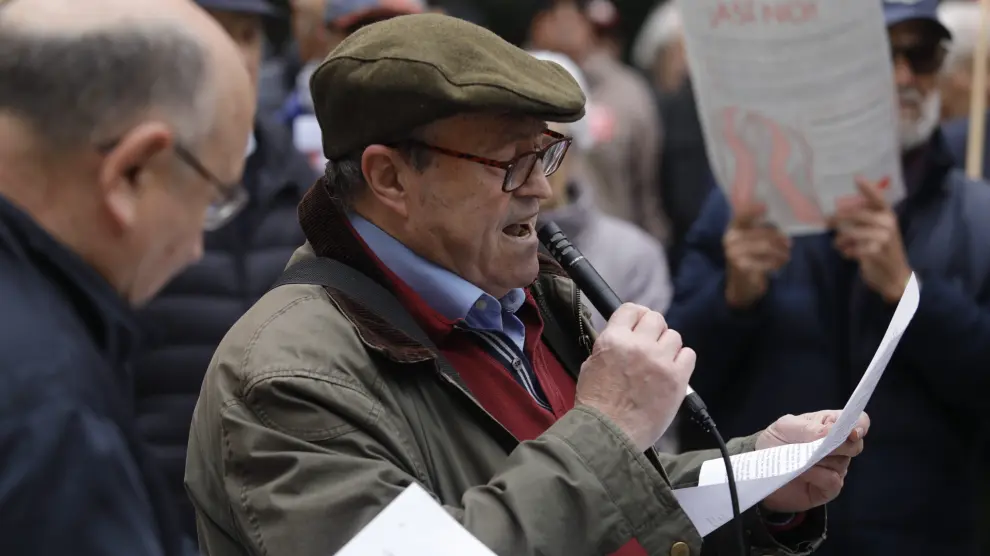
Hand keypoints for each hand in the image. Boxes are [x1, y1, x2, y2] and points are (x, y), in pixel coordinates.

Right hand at [575, 304, 695, 450]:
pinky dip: (681, 361)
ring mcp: (659, 361)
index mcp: (613, 340)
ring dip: (667, 346)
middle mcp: (637, 345)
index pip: (631, 309)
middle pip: (656, 319)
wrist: (608, 433)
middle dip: (653, 330)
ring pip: (674, 336)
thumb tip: (625, 336)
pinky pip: (688, 355)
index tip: (640, 322)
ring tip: (659, 363)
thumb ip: (610, 345)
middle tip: (650, 344)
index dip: (637, 315)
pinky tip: (671, 371)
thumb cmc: (597, 405)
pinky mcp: (676, 379)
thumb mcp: (591, 365)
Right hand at [724, 203, 791, 307]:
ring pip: (766, 246)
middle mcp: (730, 240)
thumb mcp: (750, 243)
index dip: (753, 210)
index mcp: (731, 230)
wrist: (740, 287)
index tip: (766, 208)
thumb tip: (778, 221)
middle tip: (789, 244)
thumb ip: (759, 230)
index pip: (741, 215)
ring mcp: (734, 253)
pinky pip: (766, 261)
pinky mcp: (742, 267)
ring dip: (780, 251)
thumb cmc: (748, 261)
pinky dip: (776, 263)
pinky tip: (779, 264)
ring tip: (786, 255)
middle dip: (778, 238)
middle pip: (761, 232)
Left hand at [758, 410, 869, 512]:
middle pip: (854, 445)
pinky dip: (817, 475)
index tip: (853, 431)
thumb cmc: (775, 442)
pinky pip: (833, 480)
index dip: (860, 425)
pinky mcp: (829, 488)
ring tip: (799, 457)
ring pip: (842, 463)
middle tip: (819, 445)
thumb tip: (834, 431)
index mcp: (830, 425)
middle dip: (838, 444)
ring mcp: (835, 468)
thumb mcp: (786, 427)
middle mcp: (838, 447)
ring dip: (820, 459)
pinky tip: (802, 472)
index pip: (858, 421)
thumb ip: (811, 427)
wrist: (760, 469)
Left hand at [832, 178, 911, 302]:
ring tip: (838, 244)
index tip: (856, 178)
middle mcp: (888, 223)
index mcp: (888, 215)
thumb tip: (835, 214)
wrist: (894, 275)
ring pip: (852, 232)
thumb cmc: (882, 250)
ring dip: (840, 239)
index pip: (878, 199)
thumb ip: (862, 221)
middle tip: (827, 221)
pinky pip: (853, 249)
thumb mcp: (876, 231)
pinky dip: (846, 252)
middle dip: (838, 218)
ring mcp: (884, 238)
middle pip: (857, 215)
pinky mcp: (877, 252)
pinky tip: (848, 254)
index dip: (868, 189)